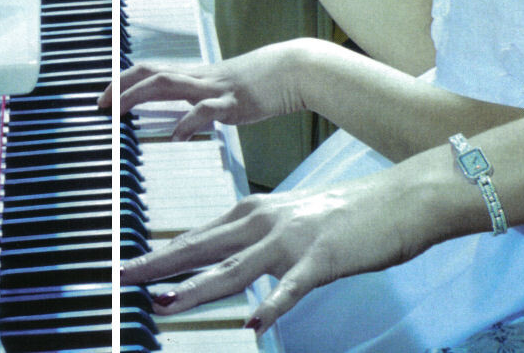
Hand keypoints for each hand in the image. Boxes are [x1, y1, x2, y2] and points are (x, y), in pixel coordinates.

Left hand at [98, 41, 317, 133]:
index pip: (151, 70)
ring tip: (118, 111)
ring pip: (168, 83)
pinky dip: (187, 121)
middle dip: (121, 87)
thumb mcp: (226, 89)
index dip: (124, 80)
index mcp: (196, 75)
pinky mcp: (234, 101)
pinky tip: (176, 136)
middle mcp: (199, 77)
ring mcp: (215, 87)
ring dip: (138, 95)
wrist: (295, 69)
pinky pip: (205, 109)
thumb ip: (204, 100)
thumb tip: (188, 117)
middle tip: (99, 106)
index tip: (104, 97)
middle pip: (151, 72)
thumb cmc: (262, 81)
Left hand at [121, 167, 443, 332]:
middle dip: (159, 265)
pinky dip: (271, 306)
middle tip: (125, 277)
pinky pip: (291, 288)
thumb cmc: (348, 214)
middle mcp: (265, 222)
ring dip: (198, 289)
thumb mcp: (292, 219)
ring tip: (167, 304)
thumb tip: (229, 259)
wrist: (399, 199)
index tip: (133, 267)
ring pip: (235, 270)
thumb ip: (258, 238)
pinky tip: (253, 324)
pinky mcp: (322, 260)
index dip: (163, 254)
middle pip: (202, 248)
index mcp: (255, 212)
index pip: (198, 236)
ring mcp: (292, 241)